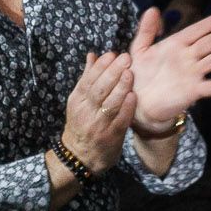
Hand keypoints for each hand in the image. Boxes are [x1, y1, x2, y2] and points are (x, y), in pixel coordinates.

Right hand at [61, 50, 135, 173]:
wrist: (79, 156)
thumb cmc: (82, 124)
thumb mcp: (79, 101)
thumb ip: (87, 78)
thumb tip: (93, 55)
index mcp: (77, 100)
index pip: (88, 79)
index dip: (100, 66)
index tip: (112, 54)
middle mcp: (86, 111)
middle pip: (99, 89)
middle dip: (113, 72)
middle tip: (126, 58)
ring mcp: (98, 124)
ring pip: (109, 103)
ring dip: (121, 87)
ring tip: (130, 73)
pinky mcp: (111, 136)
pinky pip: (120, 119)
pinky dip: (126, 107)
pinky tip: (133, 96)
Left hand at [128, 7, 210, 130]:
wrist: (138, 102)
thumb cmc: (140, 74)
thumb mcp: (140, 49)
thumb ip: (146, 30)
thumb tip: (153, 9)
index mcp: (175, 46)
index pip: (196, 31)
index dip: (210, 23)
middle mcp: (187, 58)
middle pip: (207, 44)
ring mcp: (191, 74)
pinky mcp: (192, 91)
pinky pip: (210, 87)